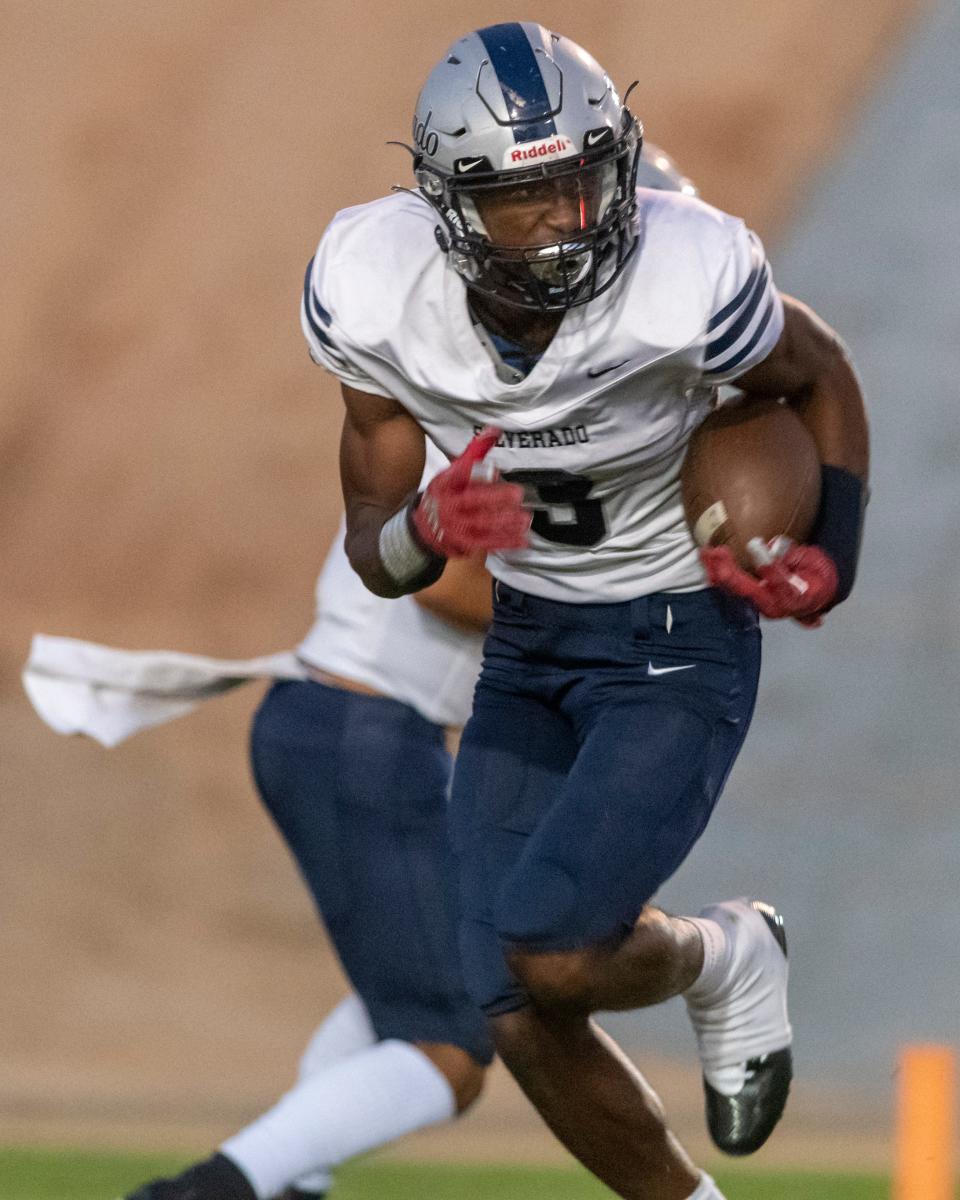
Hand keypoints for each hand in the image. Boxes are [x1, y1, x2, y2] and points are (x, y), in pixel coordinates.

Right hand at [412, 427, 530, 556]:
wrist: (423, 528)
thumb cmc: (444, 495)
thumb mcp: (452, 472)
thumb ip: (475, 452)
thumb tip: (495, 429)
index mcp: (445, 484)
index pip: (459, 476)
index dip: (476, 473)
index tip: (494, 470)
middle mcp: (449, 505)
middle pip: (472, 501)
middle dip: (495, 499)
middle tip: (517, 494)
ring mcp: (456, 527)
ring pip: (482, 525)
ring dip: (505, 523)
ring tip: (524, 519)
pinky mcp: (465, 544)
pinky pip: (487, 543)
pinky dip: (506, 542)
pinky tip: (522, 539)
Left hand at [701, 537, 838, 625]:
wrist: (816, 594)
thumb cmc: (816, 576)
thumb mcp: (814, 562)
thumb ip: (794, 556)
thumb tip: (774, 546)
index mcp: (793, 598)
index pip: (779, 583)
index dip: (767, 565)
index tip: (754, 544)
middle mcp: (773, 606)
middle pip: (748, 591)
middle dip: (729, 571)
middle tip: (715, 551)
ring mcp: (758, 604)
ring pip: (734, 590)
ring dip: (717, 571)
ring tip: (705, 552)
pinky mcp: (749, 598)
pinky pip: (730, 588)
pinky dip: (716, 573)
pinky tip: (705, 559)